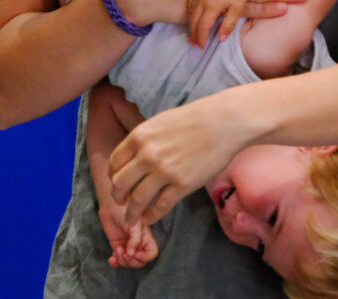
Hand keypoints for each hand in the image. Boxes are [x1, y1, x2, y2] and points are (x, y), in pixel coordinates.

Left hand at [98, 203, 158, 267]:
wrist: (111, 204)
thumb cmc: (125, 209)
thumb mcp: (134, 223)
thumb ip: (135, 239)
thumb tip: (131, 254)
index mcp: (146, 237)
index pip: (152, 253)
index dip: (146, 257)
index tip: (136, 254)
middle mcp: (138, 243)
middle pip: (140, 261)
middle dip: (132, 261)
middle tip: (124, 253)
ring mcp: (127, 246)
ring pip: (128, 262)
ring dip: (122, 261)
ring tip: (117, 250)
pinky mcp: (117, 246)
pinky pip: (118, 260)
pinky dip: (115, 263)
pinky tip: (111, 259)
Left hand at [108, 95, 246, 225]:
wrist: (224, 123)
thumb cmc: (195, 119)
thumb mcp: (160, 122)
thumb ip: (145, 139)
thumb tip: (134, 156)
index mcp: (139, 136)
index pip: (114, 162)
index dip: (113, 176)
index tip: (117, 183)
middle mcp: (147, 155)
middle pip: (120, 184)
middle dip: (118, 197)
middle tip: (121, 203)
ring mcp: (164, 171)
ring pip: (137, 200)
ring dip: (131, 213)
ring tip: (131, 219)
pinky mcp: (182, 185)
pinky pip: (160, 206)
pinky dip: (152, 216)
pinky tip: (150, 218)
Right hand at [186, 0, 253, 46]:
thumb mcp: (237, 9)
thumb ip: (228, 25)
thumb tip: (220, 39)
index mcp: (211, 6)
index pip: (203, 26)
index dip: (201, 38)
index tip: (201, 47)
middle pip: (194, 20)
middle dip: (193, 33)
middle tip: (193, 43)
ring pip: (190, 10)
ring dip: (190, 22)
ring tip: (191, 31)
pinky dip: (189, 9)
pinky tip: (191, 13)